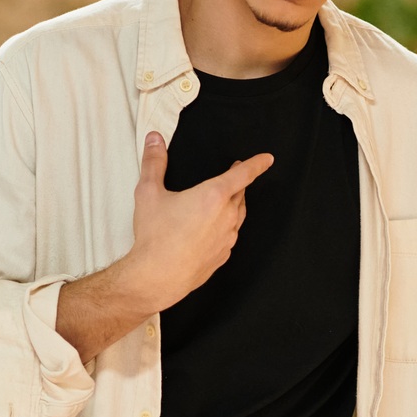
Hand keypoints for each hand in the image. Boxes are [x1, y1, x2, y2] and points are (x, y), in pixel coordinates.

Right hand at [124, 131, 272, 314]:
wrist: (158, 276)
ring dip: (234, 204)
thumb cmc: (155, 237)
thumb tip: (154, 139)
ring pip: (238, 215)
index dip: (256, 164)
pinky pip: (230, 236)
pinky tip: (214, 228)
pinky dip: (226, 227)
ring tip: (225, 199)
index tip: (267, 159)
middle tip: (234, 175)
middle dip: (239, 182)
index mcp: (213, 196)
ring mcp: (227, 238)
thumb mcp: (149, 193)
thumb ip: (153, 162)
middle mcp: (226, 216)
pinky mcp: (223, 255)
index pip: (243, 174)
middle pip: (240, 194)